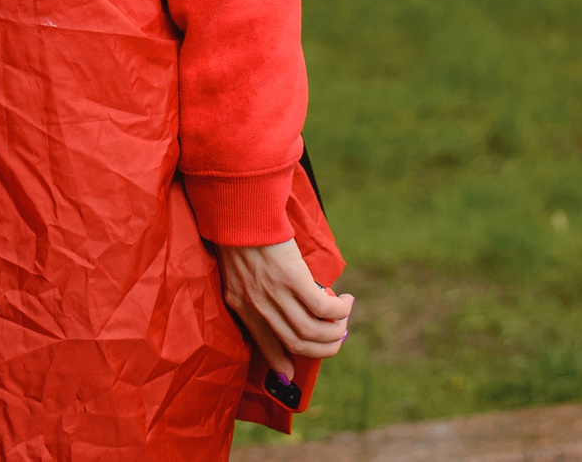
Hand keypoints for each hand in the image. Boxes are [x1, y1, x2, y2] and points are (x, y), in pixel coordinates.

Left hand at [216, 240, 354, 376]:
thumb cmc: (239, 231)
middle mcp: (257, 305)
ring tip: (344, 318)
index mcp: (240, 304)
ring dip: (335, 332)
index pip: (262, 343)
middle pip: (296, 344)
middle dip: (322, 349)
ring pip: (312, 332)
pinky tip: (345, 301)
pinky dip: (339, 310)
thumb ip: (249, 288)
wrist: (238, 208)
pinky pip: (323, 307)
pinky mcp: (293, 279)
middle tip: (336, 337)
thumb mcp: (235, 268)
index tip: (291, 372)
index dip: (279, 362)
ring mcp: (275, 294)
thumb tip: (274, 297)